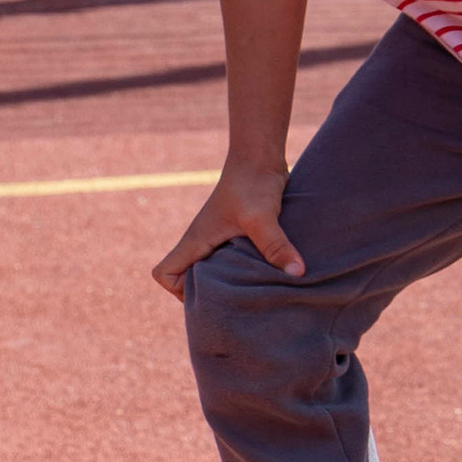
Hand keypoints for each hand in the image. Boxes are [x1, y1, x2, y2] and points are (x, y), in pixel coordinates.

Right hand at [153, 157, 300, 293]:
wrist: (261, 157)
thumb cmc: (252, 183)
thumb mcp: (262, 217)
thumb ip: (276, 245)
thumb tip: (297, 273)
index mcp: (196, 240)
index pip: (164, 273)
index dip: (177, 290)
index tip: (206, 295)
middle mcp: (202, 242)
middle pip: (187, 280)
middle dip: (207, 295)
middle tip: (235, 304)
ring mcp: (218, 239)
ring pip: (212, 272)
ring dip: (228, 284)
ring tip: (252, 293)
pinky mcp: (236, 235)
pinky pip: (231, 262)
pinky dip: (243, 271)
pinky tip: (266, 276)